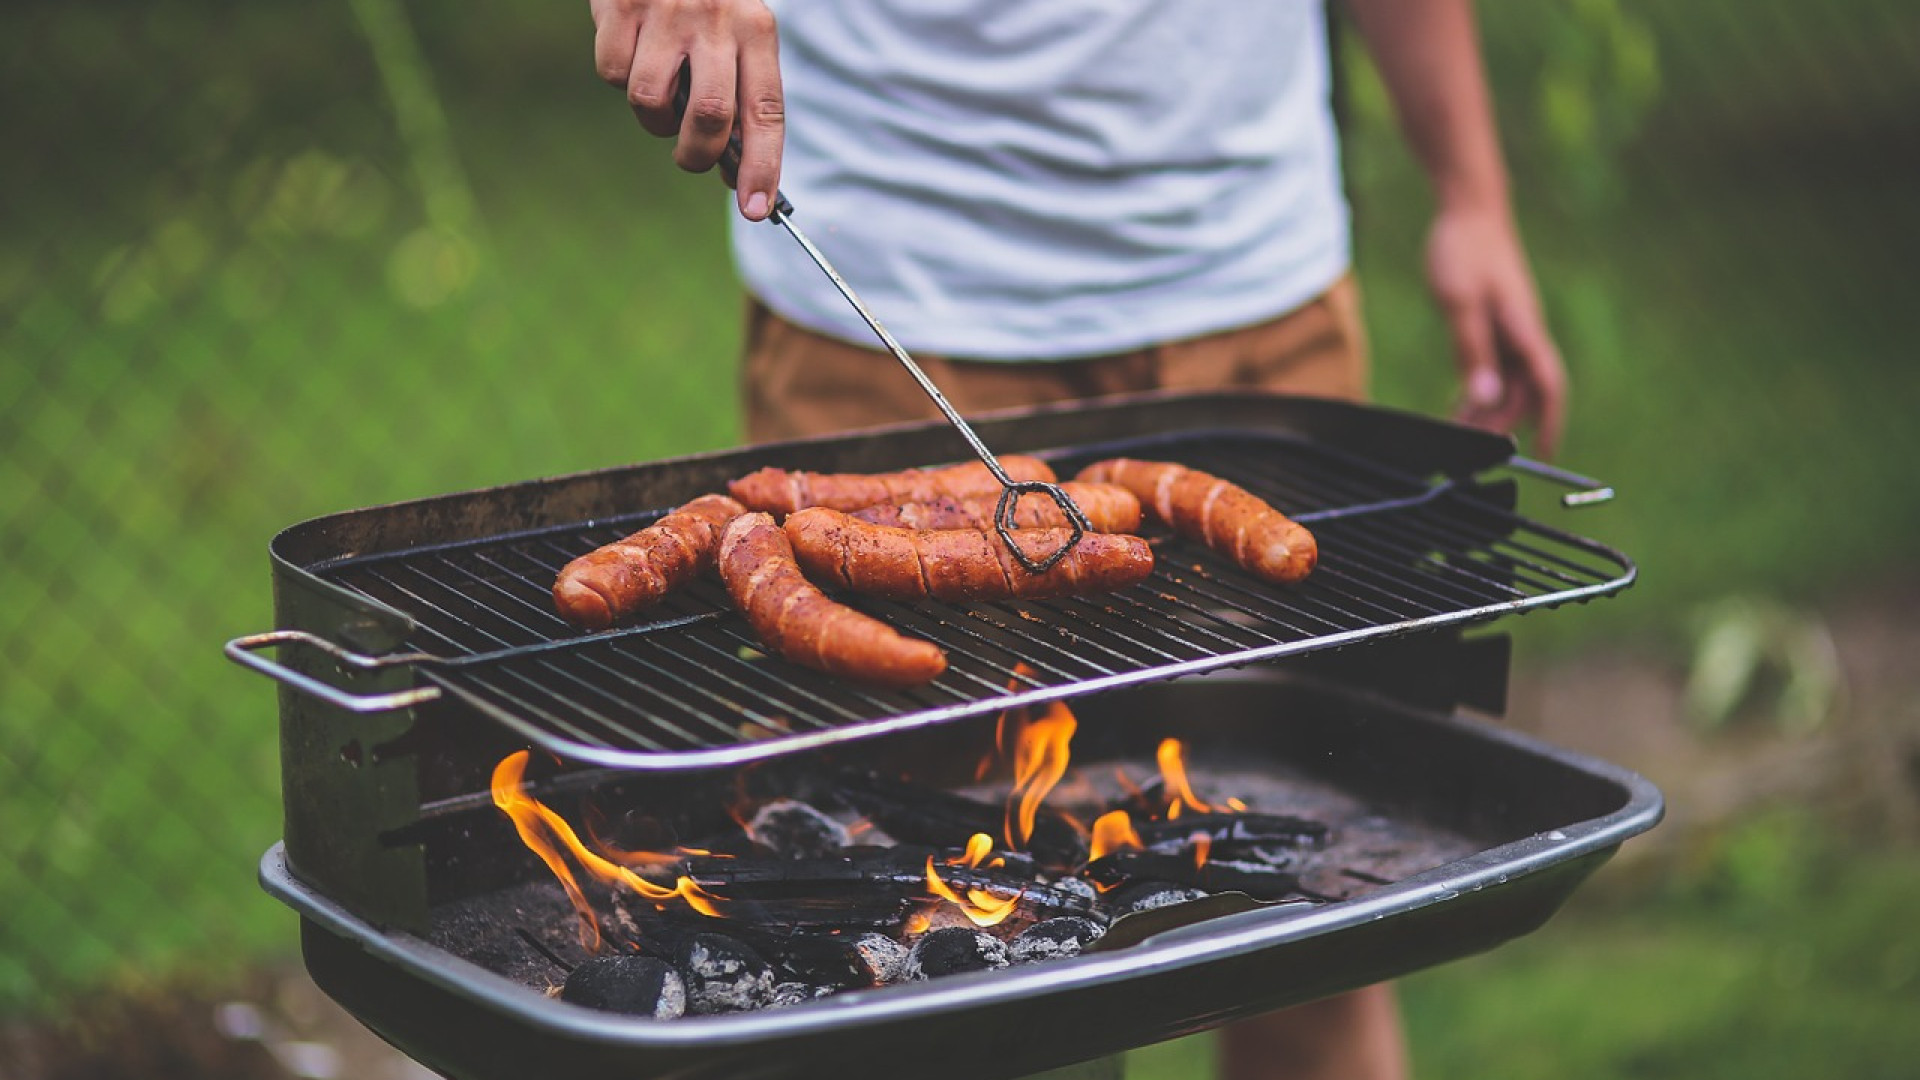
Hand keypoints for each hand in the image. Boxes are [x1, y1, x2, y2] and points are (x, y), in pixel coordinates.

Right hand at [590, 0, 784, 219]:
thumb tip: (732, 171)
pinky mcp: (621, 7)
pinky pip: (612, 74)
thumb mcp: (736, 31)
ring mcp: (666, 13)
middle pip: (709, 118)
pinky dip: (618, 75)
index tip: (756, 209)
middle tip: (690, 157)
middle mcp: (716, 21)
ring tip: (660, 92)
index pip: (766, 111)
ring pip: (651, 102)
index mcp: (757, 30)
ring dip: (652, 118)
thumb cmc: (705, 0)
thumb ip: (737, 92)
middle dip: (696, 155)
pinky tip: (631, 48)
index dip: (762, 166)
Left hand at [1426, 205, 1566, 458]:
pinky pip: (1495, 366)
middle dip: (1501, 424)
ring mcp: (1512, 328)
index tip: (1544, 454)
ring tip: (1457, 431)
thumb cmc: (1465, 250)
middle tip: (1468, 448)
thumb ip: (1472, 351)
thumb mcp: (1459, 303)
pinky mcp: (1497, 322)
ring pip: (1508, 382)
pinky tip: (1459, 404)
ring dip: (1487, 410)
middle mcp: (1524, 334)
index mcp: (1524, 330)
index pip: (1548, 387)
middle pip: (1524, 393)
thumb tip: (1486, 398)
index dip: (1550, 422)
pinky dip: (1480, 388)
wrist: (1469, 210)